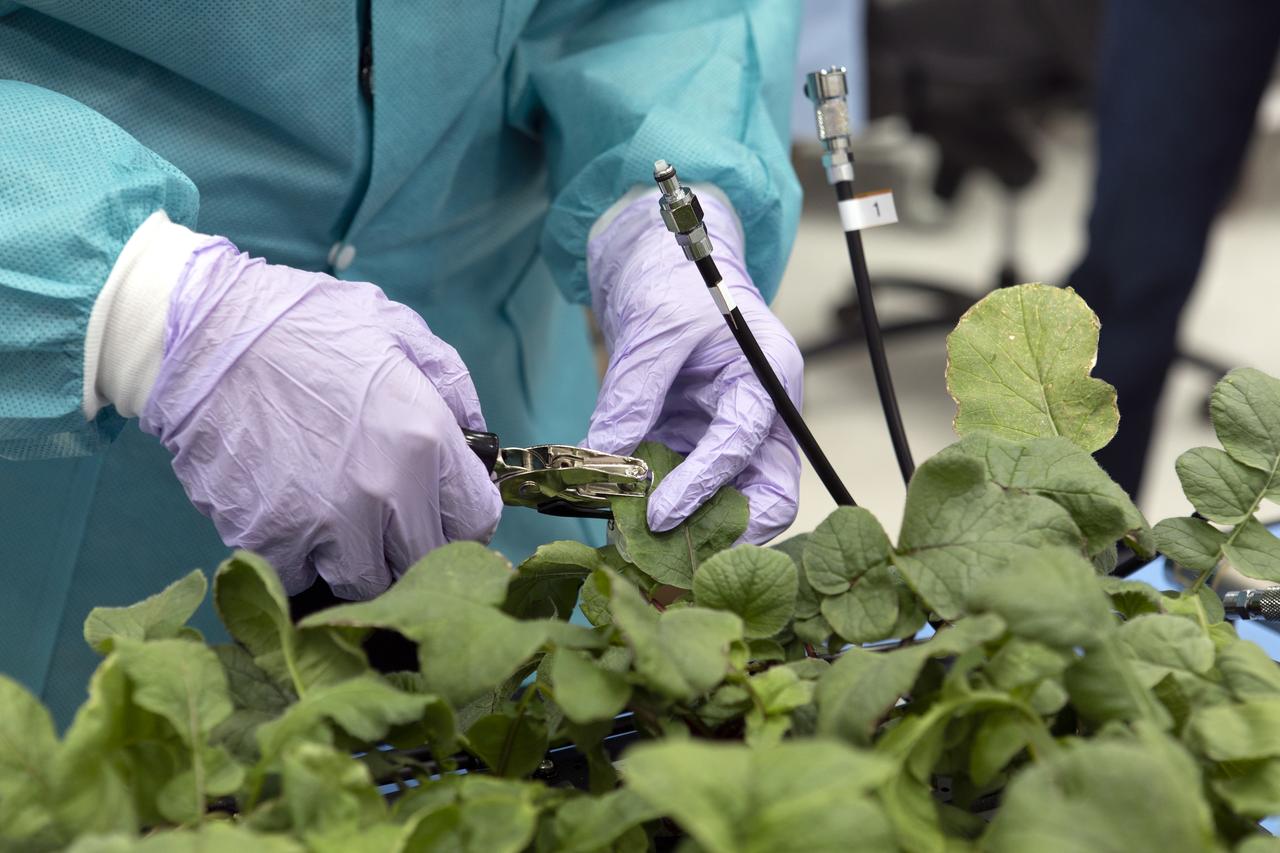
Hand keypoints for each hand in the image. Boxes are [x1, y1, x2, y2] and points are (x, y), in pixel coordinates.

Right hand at [139, 239, 501, 598]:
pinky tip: (292, 514)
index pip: (476, 522)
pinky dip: (300, 557)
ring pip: (365, 583)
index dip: (463, 517)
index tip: (445, 511)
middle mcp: (382, 492)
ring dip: (360, 560)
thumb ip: (453, 389)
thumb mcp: (400, 332)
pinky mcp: (266, 539)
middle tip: (393, 522)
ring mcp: (323, 523)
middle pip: (424, 563)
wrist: (204, 332)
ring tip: (341, 519)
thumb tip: (476, 441)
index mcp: (424, 439)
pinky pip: (300, 574)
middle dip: (415, 546)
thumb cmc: (306, 323)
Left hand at [585, 192, 802, 543]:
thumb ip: (632, 393)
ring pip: (730, 504)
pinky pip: (688, 491)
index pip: (746, 443)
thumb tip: (602, 459)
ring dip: (690, 532)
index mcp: (768, 378)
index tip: (660, 516)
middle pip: (768, 494)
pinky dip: (660, 512)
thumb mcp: (653, 326)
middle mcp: (762, 416)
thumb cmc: (676, 280)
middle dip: (726, 534)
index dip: (705, 485)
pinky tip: (625, 527)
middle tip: (675, 566)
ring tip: (640, 554)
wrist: (663, 267)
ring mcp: (731, 436)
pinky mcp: (697, 446)